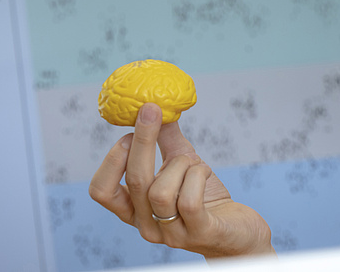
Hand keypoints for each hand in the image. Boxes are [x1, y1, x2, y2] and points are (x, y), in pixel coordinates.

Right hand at [89, 103, 274, 258]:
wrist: (238, 232)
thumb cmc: (206, 198)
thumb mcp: (183, 165)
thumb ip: (166, 140)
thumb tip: (155, 105)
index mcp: (135, 210)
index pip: (102, 191)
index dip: (111, 160)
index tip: (128, 132)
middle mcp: (147, 225)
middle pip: (134, 182)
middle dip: (143, 141)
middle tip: (152, 110)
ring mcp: (171, 233)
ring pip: (160, 191)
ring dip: (181, 165)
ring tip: (195, 164)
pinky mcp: (198, 233)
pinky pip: (189, 200)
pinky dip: (198, 176)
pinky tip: (205, 172)